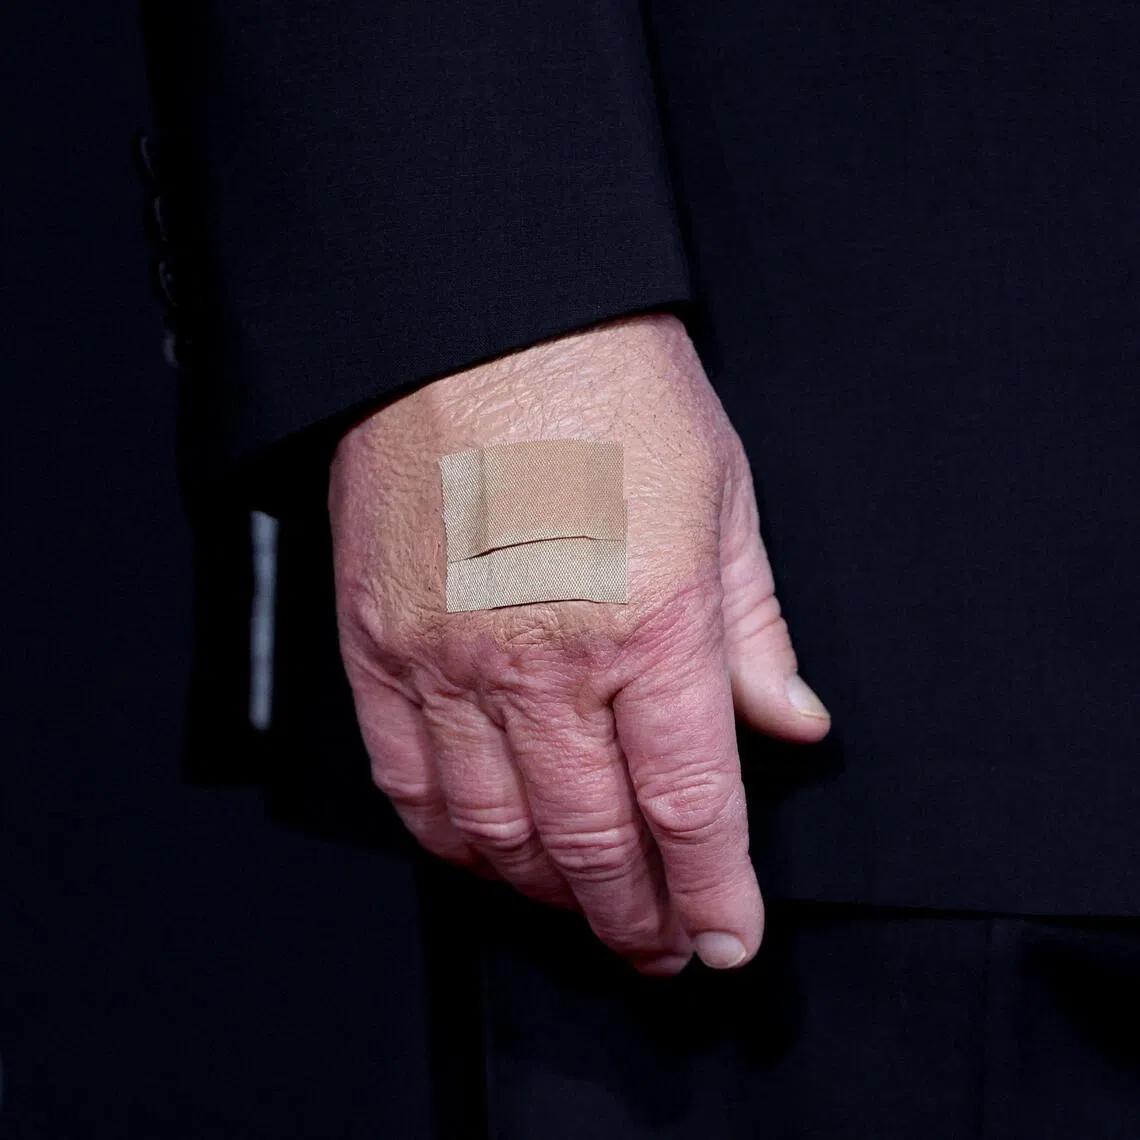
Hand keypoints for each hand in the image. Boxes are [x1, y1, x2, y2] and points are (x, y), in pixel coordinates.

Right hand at [329, 314, 829, 974]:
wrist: (478, 320)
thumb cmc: (607, 386)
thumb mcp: (722, 494)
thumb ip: (754, 627)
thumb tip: (790, 719)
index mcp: (650, 623)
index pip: (690, 808)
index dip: (715, 893)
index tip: (729, 940)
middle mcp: (545, 661)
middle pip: (595, 844)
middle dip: (638, 918)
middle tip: (663, 946)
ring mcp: (449, 662)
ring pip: (498, 835)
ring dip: (550, 894)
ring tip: (587, 907)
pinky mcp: (378, 647)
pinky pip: (408, 785)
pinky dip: (452, 842)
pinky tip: (489, 853)